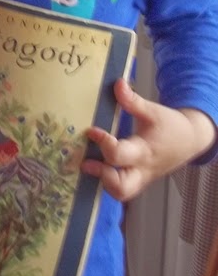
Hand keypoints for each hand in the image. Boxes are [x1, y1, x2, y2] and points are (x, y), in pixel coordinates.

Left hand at [81, 79, 215, 200]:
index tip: (90, 131)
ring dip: (103, 183)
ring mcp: (140, 179)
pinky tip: (94, 170)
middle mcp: (141, 169)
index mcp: (144, 151)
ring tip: (88, 166)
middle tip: (85, 163)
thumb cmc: (169, 125)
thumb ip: (133, 101)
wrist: (189, 141)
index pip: (120, 154)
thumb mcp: (153, 111)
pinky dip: (107, 184)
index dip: (104, 144)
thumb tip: (118, 83)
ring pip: (121, 193)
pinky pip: (121, 190)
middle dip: (102, 177)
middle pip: (122, 186)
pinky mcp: (138, 182)